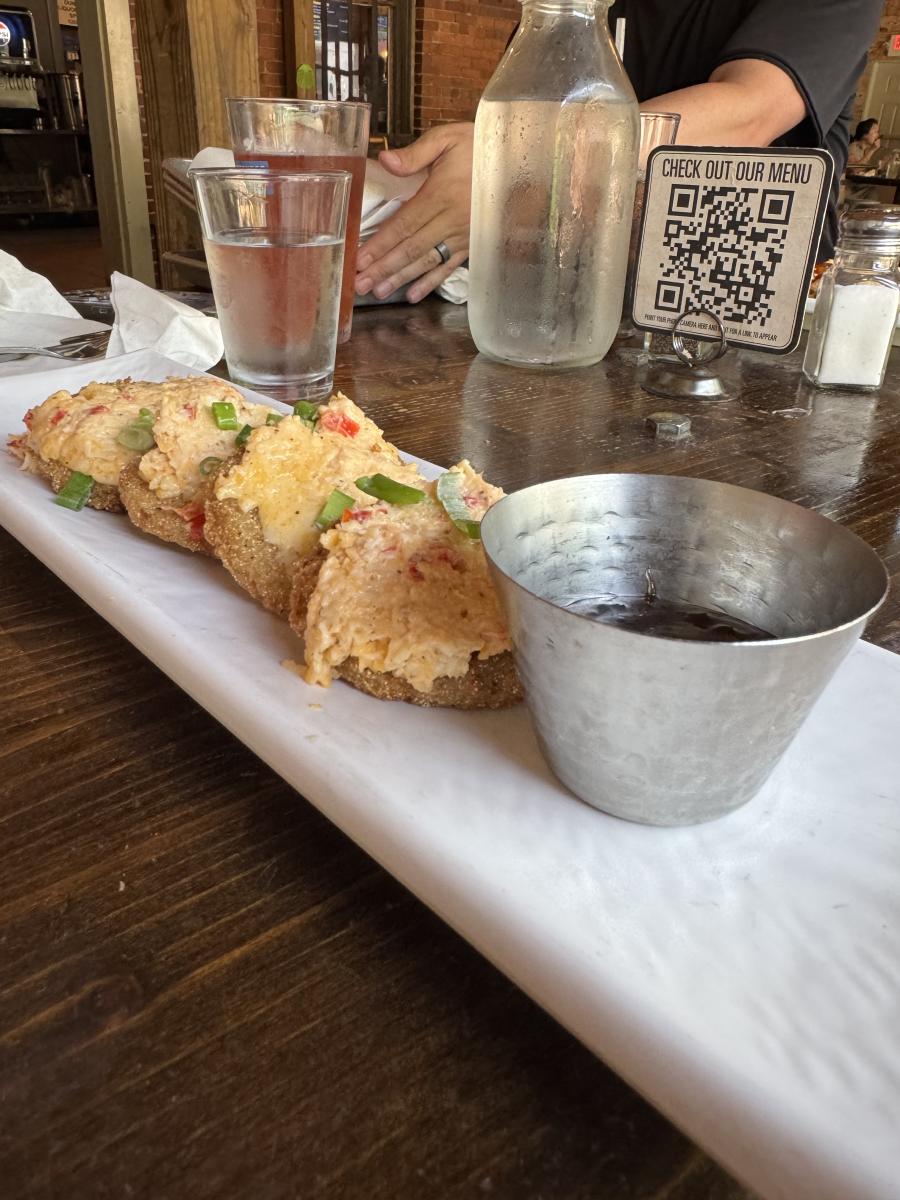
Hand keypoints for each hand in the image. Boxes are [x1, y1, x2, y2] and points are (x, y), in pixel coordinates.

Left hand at [355, 122, 473, 303]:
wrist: (518, 160)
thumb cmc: (479, 147)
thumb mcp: (447, 139)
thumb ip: (416, 153)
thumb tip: (385, 160)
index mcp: (440, 194)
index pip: (404, 224)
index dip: (380, 244)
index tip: (360, 258)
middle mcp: (451, 219)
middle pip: (411, 248)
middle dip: (384, 268)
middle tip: (360, 284)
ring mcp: (462, 235)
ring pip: (427, 261)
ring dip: (402, 278)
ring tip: (380, 292)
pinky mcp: (472, 243)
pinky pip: (449, 266)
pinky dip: (431, 282)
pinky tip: (413, 294)